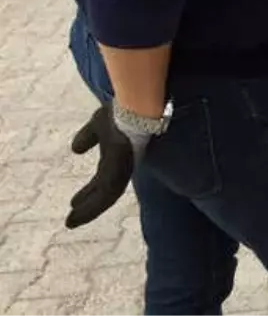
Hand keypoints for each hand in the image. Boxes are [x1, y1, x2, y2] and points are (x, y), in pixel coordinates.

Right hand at [65, 103, 143, 228]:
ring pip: (106, 195)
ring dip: (88, 209)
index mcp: (121, 152)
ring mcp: (124, 168)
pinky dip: (91, 209)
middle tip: (72, 215)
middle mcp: (125, 162)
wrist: (136, 105)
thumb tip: (76, 149)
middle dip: (90, 200)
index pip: (106, 176)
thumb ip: (89, 137)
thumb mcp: (99, 124)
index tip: (75, 201)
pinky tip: (76, 217)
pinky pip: (105, 196)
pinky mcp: (121, 171)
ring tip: (71, 221)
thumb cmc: (120, 110)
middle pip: (107, 188)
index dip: (91, 189)